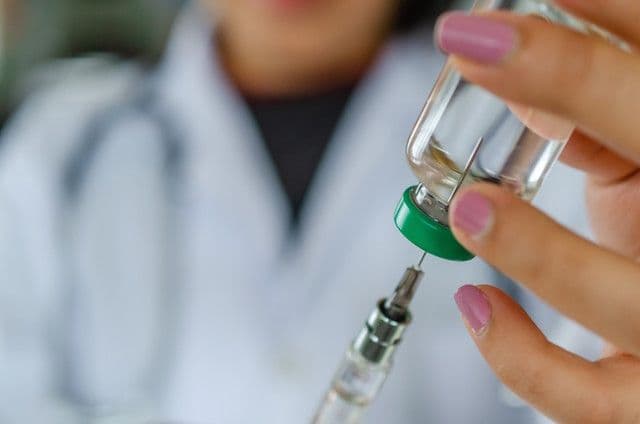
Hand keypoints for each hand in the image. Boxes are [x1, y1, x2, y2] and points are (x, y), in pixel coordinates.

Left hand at [434, 2, 639, 421]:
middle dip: (575, 82)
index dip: (595, 22)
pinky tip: (477, 305)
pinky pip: (587, 400)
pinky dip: (521, 358)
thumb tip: (515, 80)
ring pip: (630, 295)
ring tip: (469, 208)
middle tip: (473, 41)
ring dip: (541, 248)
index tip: (492, 10)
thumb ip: (594, 125)